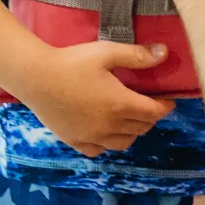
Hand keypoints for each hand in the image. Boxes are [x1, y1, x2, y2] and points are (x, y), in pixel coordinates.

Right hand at [12, 40, 176, 156]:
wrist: (35, 77)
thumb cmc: (73, 62)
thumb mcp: (107, 53)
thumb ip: (137, 56)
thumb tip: (164, 54)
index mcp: (121, 105)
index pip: (154, 113)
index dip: (165, 107)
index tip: (168, 99)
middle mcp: (109, 126)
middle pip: (141, 128)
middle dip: (150, 117)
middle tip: (149, 104)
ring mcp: (91, 137)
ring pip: (123, 143)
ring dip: (133, 132)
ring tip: (130, 118)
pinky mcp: (74, 141)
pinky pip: (99, 151)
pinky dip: (108, 143)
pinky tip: (105, 132)